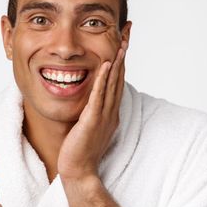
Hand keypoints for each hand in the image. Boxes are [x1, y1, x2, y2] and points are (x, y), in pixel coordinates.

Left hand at [57, 41, 127, 181]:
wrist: (78, 170)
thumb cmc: (81, 149)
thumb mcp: (90, 124)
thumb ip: (93, 109)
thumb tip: (92, 97)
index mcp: (110, 112)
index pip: (117, 82)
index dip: (121, 62)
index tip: (123, 44)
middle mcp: (111, 112)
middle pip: (119, 79)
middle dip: (123, 57)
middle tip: (127, 36)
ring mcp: (103, 116)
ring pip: (112, 85)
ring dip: (117, 64)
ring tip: (121, 45)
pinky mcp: (92, 120)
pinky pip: (98, 96)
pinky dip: (103, 80)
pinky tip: (105, 66)